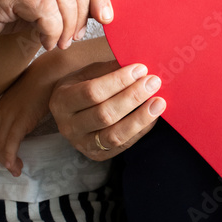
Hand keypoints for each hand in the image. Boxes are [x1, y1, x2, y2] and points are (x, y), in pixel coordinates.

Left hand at [0, 63, 51, 176]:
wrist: (50, 73)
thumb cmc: (43, 84)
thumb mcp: (25, 99)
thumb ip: (20, 111)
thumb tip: (24, 124)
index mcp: (2, 107)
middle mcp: (2, 112)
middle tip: (11, 170)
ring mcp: (10, 115)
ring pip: (0, 143)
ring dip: (7, 161)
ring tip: (16, 171)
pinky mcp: (21, 119)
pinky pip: (11, 141)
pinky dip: (10, 155)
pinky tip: (14, 165)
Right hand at [50, 60, 164, 159]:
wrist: (72, 114)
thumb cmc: (83, 87)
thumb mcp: (88, 74)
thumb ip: (108, 69)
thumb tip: (137, 66)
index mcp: (62, 100)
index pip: (92, 92)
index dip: (118, 81)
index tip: (141, 69)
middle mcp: (69, 126)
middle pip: (104, 114)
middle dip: (132, 97)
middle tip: (153, 82)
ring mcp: (82, 144)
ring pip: (114, 135)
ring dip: (140, 118)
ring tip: (159, 102)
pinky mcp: (98, 155)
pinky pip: (123, 145)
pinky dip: (141, 130)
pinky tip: (153, 115)